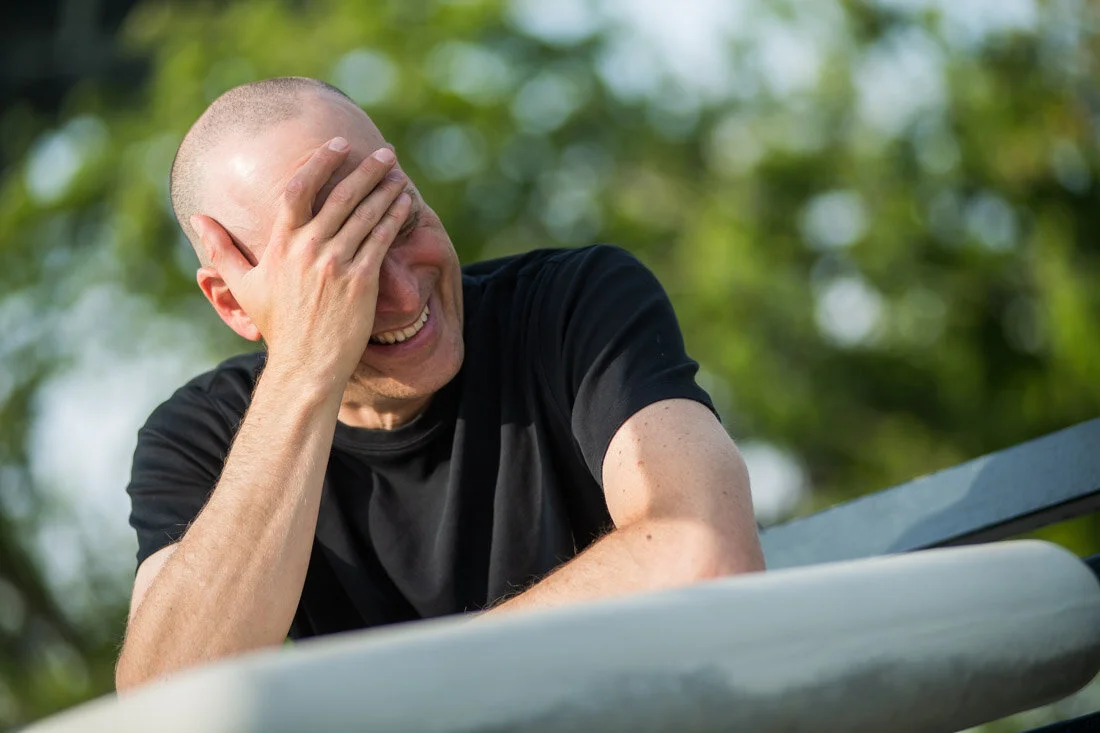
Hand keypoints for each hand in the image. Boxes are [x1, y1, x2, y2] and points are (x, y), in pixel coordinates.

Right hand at [192, 138, 411, 383]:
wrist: (306, 363)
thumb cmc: (277, 324)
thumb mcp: (242, 285)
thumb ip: (221, 248)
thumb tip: (196, 218)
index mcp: (281, 244)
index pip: (298, 189)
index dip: (320, 162)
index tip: (338, 145)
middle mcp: (309, 249)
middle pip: (341, 196)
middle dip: (365, 169)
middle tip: (384, 151)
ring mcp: (336, 264)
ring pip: (365, 215)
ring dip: (384, 189)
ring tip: (397, 171)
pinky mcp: (361, 281)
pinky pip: (380, 240)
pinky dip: (393, 218)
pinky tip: (404, 202)